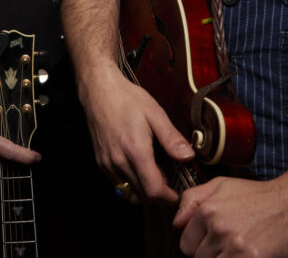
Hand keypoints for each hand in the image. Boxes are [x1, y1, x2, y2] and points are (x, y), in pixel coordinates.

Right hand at [77, 64, 193, 203]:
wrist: (99, 90)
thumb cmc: (126, 98)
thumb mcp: (155, 113)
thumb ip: (171, 138)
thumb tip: (188, 156)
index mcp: (136, 151)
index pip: (153, 190)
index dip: (168, 198)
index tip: (178, 194)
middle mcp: (119, 162)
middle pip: (142, 196)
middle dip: (159, 196)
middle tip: (171, 185)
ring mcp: (107, 163)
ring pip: (128, 192)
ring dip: (144, 191)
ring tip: (156, 177)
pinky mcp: (101, 161)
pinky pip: (118, 184)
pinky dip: (131, 184)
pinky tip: (140, 170)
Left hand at [173, 175, 287, 257]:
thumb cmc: (258, 196)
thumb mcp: (221, 186)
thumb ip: (192, 200)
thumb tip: (176, 223)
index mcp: (208, 211)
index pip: (185, 244)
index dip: (198, 246)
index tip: (212, 244)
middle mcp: (219, 228)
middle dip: (211, 255)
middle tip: (228, 247)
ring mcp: (236, 246)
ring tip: (238, 250)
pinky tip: (248, 254)